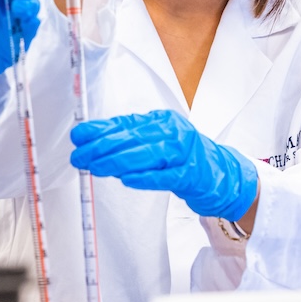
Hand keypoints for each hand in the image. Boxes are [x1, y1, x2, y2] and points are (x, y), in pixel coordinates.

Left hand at [70, 110, 258, 220]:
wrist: (222, 176)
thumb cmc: (182, 159)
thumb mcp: (155, 143)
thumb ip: (126, 140)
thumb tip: (89, 139)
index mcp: (162, 121)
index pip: (126, 123)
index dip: (100, 130)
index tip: (78, 137)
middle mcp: (173, 132)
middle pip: (134, 137)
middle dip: (103, 147)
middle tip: (80, 156)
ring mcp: (185, 153)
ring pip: (148, 154)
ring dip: (118, 161)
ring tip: (96, 167)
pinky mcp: (192, 175)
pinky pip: (166, 176)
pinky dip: (146, 177)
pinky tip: (127, 180)